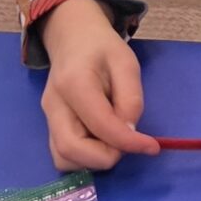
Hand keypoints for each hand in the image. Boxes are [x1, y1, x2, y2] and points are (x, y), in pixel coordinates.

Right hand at [39, 0, 158, 171]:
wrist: (72, 39)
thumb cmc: (102, 49)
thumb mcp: (127, 63)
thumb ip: (131, 98)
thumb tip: (130, 133)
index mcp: (74, 83)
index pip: (99, 125)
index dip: (127, 142)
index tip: (151, 147)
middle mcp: (54, 105)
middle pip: (70, 150)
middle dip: (106, 156)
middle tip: (128, 143)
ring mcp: (48, 119)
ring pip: (63, 159)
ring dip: (93, 160)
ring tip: (114, 139)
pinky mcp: (50, 127)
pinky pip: (63, 155)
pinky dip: (85, 158)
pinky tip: (101, 141)